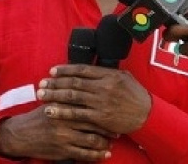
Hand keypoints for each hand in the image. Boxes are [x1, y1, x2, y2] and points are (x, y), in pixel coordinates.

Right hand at [0, 105, 112, 160]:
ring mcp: (64, 136)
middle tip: (117, 129)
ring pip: (92, 140)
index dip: (102, 109)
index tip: (113, 112)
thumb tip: (85, 90)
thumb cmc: (38, 117)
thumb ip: (66, 97)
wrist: (21, 135)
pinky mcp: (63, 150)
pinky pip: (85, 154)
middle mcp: (65, 120)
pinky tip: (105, 154)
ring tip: (111, 142)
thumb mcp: (51, 103)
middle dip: (107, 127)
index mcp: (63, 106)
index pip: (88, 106)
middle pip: (93, 122)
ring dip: (105, 142)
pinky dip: (97, 155)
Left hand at [36, 64, 150, 134]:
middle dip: (55, 83)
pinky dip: (62, 112)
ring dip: (54, 96)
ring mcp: (101, 102)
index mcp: (108, 75)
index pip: (81, 69)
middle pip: (73, 83)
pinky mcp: (100, 117)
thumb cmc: (135, 95)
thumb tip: (89, 69)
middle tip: (41, 83)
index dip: (65, 70)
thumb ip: (106, 72)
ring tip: (40, 95)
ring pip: (72, 97)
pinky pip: (77, 114)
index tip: (52, 71)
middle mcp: (103, 87)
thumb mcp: (124, 77)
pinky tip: (51, 111)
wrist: (146, 114)